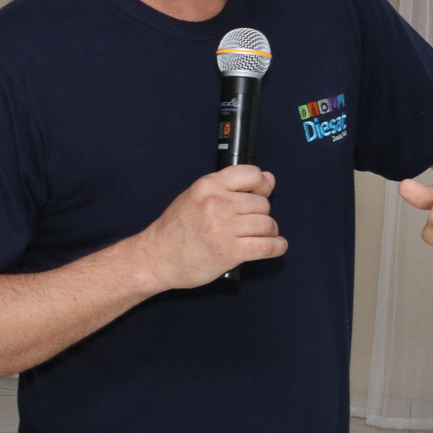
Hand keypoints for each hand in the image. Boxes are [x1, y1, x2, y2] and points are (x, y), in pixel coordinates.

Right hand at [138, 165, 286, 290]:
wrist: (156, 257)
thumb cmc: (175, 229)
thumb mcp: (196, 197)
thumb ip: (230, 187)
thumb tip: (269, 178)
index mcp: (208, 185)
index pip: (252, 174)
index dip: (261, 186)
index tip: (258, 195)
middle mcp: (217, 203)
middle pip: (262, 203)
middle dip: (260, 215)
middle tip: (247, 225)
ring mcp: (224, 227)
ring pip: (268, 224)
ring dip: (268, 232)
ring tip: (257, 238)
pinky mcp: (230, 251)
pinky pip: (268, 246)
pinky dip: (277, 247)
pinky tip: (273, 247)